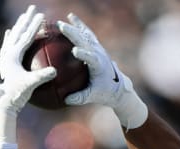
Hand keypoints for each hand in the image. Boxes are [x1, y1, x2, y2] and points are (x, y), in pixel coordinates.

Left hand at [0, 5, 57, 114]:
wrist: (1, 105)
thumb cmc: (15, 95)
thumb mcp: (30, 85)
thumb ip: (42, 76)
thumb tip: (56, 70)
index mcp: (12, 56)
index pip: (26, 37)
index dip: (35, 25)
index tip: (41, 15)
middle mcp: (6, 54)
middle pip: (17, 32)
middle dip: (26, 19)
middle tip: (32, 8)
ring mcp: (4, 59)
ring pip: (11, 37)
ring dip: (18, 26)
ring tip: (22, 18)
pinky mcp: (3, 64)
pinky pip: (7, 46)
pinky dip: (10, 38)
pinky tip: (9, 34)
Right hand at [57, 13, 147, 129]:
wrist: (118, 86)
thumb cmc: (105, 92)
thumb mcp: (93, 96)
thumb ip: (80, 98)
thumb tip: (65, 100)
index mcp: (99, 65)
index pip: (91, 58)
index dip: (84, 54)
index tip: (75, 50)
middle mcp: (99, 54)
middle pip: (85, 41)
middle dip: (73, 33)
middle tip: (61, 26)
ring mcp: (98, 48)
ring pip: (86, 34)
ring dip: (75, 26)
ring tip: (64, 19)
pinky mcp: (97, 46)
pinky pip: (87, 33)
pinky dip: (79, 25)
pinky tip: (71, 17)